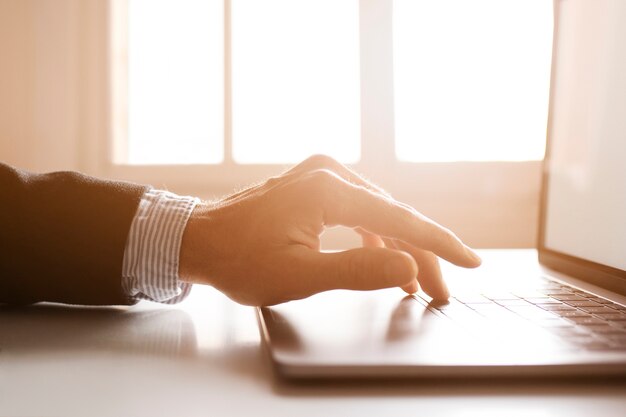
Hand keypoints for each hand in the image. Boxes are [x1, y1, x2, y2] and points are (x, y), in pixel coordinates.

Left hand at [179, 155, 480, 305]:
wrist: (197, 240)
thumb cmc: (238, 259)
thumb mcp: (299, 275)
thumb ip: (357, 272)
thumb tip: (408, 269)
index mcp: (328, 190)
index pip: (398, 219)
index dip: (437, 245)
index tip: (470, 262)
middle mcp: (329, 173)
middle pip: (392, 216)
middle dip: (420, 254)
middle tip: (442, 292)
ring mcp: (321, 175)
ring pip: (378, 214)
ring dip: (399, 247)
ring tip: (419, 284)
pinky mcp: (314, 185)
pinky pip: (358, 211)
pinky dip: (376, 237)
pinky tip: (386, 261)